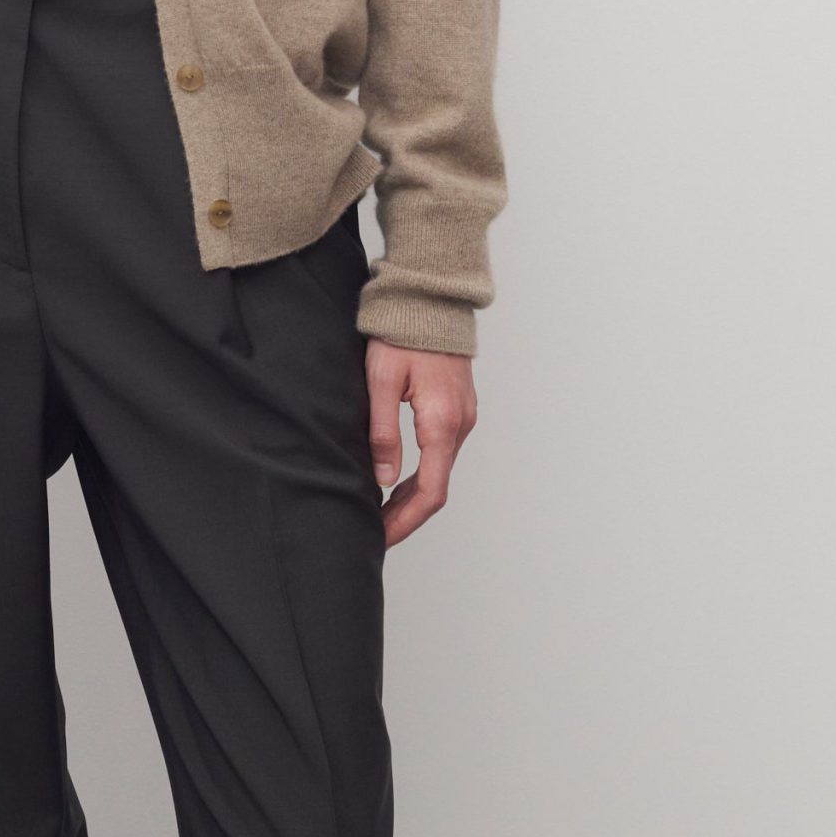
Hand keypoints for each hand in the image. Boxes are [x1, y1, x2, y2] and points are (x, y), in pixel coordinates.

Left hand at [363, 344, 476, 546]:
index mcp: (442, 422)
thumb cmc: (401, 333)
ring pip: (440, 471)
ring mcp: (463, 417)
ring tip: (378, 512)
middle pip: (436, 487)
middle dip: (405, 515)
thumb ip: (382, 432)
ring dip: (411, 497)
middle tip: (373, 532)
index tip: (381, 538)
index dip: (404, 522)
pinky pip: (441, 453)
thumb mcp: (381, 381)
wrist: (429, 299)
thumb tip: (384, 480)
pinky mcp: (457, 409)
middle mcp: (460, 424)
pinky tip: (396, 482)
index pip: (429, 492)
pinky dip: (420, 475)